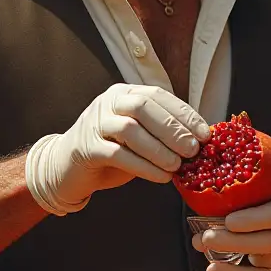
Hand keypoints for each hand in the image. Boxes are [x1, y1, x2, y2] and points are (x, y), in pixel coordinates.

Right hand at [26, 84, 209, 214]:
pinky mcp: (86, 148)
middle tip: (193, 149)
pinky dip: (144, 167)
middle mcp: (108, 102)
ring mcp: (94, 123)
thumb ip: (161, 132)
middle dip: (173, 129)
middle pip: (144, 108)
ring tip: (177, 166)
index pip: (159, 96)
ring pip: (131, 130)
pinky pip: (118, 155)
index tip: (205, 133)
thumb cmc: (110, 151)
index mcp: (125, 93)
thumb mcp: (138, 136)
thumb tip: (199, 141)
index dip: (184, 114)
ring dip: (159, 149)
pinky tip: (161, 177)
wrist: (66, 167)